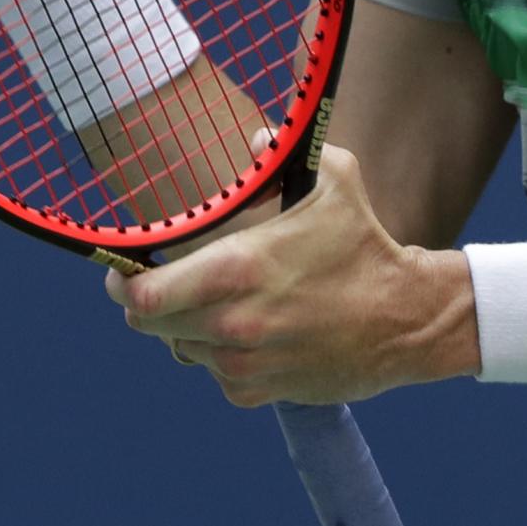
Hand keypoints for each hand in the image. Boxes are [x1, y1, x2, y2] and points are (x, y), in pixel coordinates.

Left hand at [104, 142, 478, 406]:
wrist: (406, 319)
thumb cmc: (364, 246)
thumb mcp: (334, 180)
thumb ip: (284, 152)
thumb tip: (255, 137)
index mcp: (236, 269)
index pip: (143, 294)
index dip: (120, 284)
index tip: (121, 273)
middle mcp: (231, 322)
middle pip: (148, 325)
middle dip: (149, 304)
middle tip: (165, 285)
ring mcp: (243, 362)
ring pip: (182, 348)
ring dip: (189, 328)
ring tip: (223, 303)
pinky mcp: (258, 391)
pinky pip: (216, 374)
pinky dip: (222, 356)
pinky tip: (253, 332)